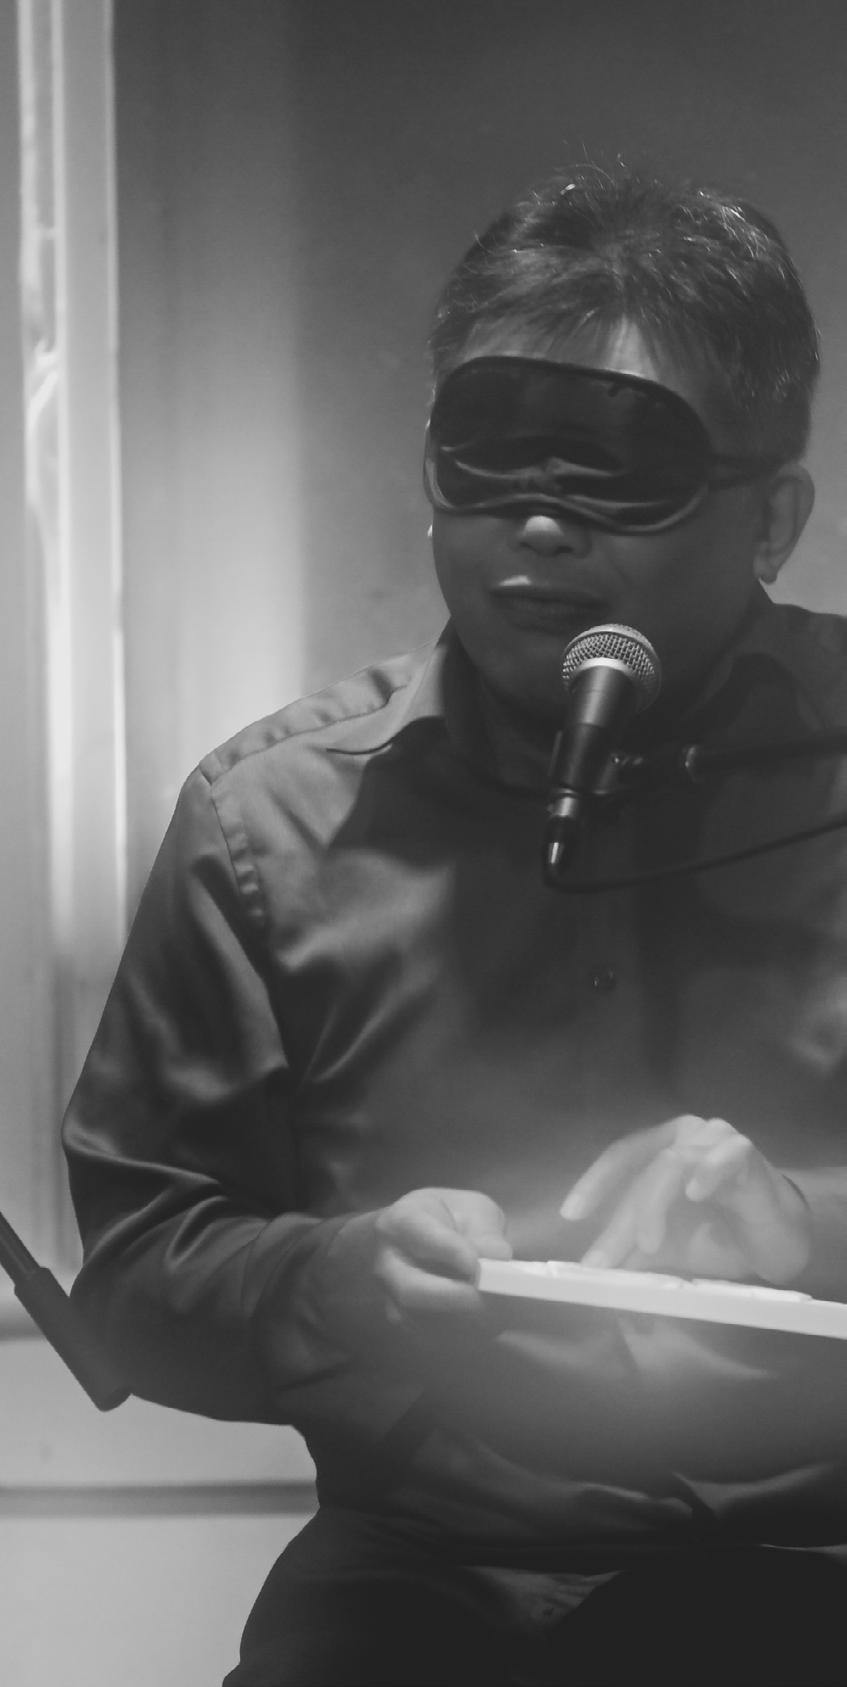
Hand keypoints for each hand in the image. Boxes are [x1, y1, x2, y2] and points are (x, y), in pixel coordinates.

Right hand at [320, 1188, 511, 1352]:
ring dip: (467, 1321)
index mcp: (401, 1222)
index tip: (476, 1263)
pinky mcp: (410, 1326)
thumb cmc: (448, 1219)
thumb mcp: (471, 1209)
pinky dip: (469, 1334)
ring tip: (501, 1308)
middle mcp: (388, 1264)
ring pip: (424, 1322)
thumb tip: (498, 1258)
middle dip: (454, 1297)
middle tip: (489, 1295)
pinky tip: (493, 1319)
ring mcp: (393, 1300)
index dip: (449, 1251)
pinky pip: (437, 1338)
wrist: (416, 1242)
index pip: (420, 1235)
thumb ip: (484, 1230)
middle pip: (411, 1290)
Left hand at [559, 1116, 811, 1284]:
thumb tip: (591, 1267)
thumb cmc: (718, 1236)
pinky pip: (724, 1156)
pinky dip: (707, 1171)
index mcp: (663, 1146)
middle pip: (645, 1168)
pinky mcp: (747, 1154)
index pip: (621, 1156)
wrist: (777, 1243)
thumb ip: (631, 1247)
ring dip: (655, 1205)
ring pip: (674, 1163)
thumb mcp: (666, 1246)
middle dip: (622, 1217)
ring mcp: (717, 1139)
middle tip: (605, 1258)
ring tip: (648, 1243)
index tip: (570, 1214)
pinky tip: (695, 1194)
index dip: (594, 1183)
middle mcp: (687, 1134)